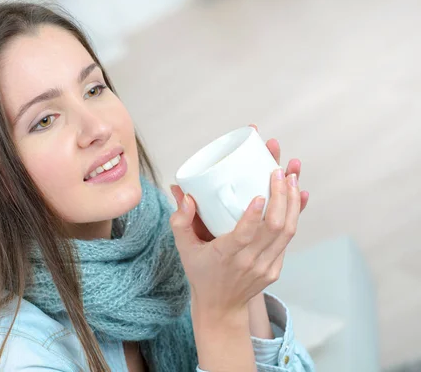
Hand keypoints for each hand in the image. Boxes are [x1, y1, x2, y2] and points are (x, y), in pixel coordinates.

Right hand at [169, 125, 304, 317]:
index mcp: (225, 256)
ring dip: (293, 201)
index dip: (253, 216)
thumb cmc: (200, 272)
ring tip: (292, 176)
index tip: (260, 195)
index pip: (243, 236)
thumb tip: (185, 194)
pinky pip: (289, 238)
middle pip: (273, 228)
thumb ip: (180, 221)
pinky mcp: (276, 268)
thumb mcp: (184, 248)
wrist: (220, 306)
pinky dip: (295, 214)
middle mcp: (249, 262)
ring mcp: (266, 266)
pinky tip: (298, 195)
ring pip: (287, 231)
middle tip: (278, 171)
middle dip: (281, 196)